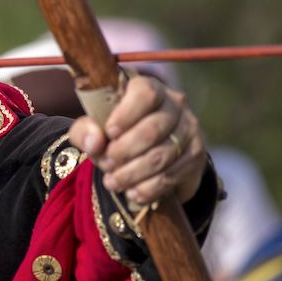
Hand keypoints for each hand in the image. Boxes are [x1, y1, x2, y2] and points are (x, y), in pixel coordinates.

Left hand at [67, 75, 205, 203]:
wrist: (144, 148)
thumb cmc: (114, 131)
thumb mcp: (94, 127)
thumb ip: (85, 130)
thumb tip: (93, 143)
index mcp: (148, 87)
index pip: (145, 93)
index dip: (126, 114)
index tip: (110, 132)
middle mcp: (175, 105)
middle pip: (153, 129)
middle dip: (125, 152)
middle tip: (107, 165)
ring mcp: (189, 130)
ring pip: (163, 155)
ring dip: (134, 174)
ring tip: (114, 183)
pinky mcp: (196, 155)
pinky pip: (173, 175)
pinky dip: (150, 188)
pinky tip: (133, 193)